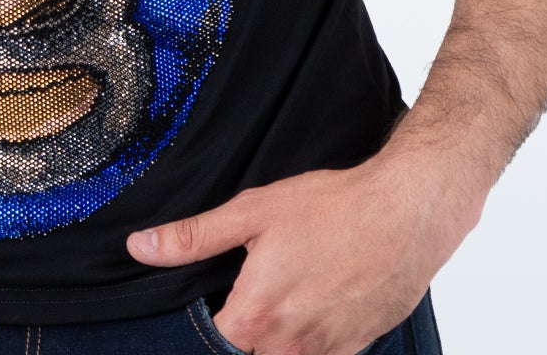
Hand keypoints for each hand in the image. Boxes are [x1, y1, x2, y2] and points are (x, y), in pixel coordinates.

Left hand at [125, 145, 481, 354]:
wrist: (405, 213)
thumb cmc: (333, 207)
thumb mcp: (253, 211)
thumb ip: (193, 237)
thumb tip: (141, 248)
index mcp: (257, 315)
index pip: (210, 343)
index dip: (203, 324)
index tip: (212, 299)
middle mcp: (289, 346)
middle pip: (247, 351)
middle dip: (243, 326)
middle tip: (252, 285)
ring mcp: (325, 352)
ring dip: (276, 333)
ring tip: (288, 286)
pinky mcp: (354, 350)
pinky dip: (310, 336)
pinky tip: (316, 297)